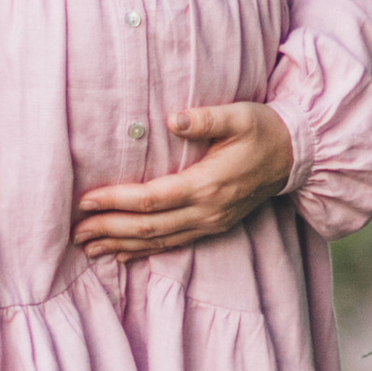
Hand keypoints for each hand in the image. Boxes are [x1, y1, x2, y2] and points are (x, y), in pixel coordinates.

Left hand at [74, 102, 294, 258]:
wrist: (294, 156)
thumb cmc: (263, 130)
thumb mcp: (239, 116)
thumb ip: (206, 119)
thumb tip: (174, 119)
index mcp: (207, 184)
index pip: (151, 199)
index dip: (116, 201)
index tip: (86, 201)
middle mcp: (207, 211)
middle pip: (149, 227)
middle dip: (109, 229)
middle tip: (76, 231)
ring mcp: (210, 223)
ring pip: (158, 241)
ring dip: (121, 244)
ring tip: (89, 247)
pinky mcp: (213, 227)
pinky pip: (173, 244)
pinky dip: (144, 252)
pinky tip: (121, 254)